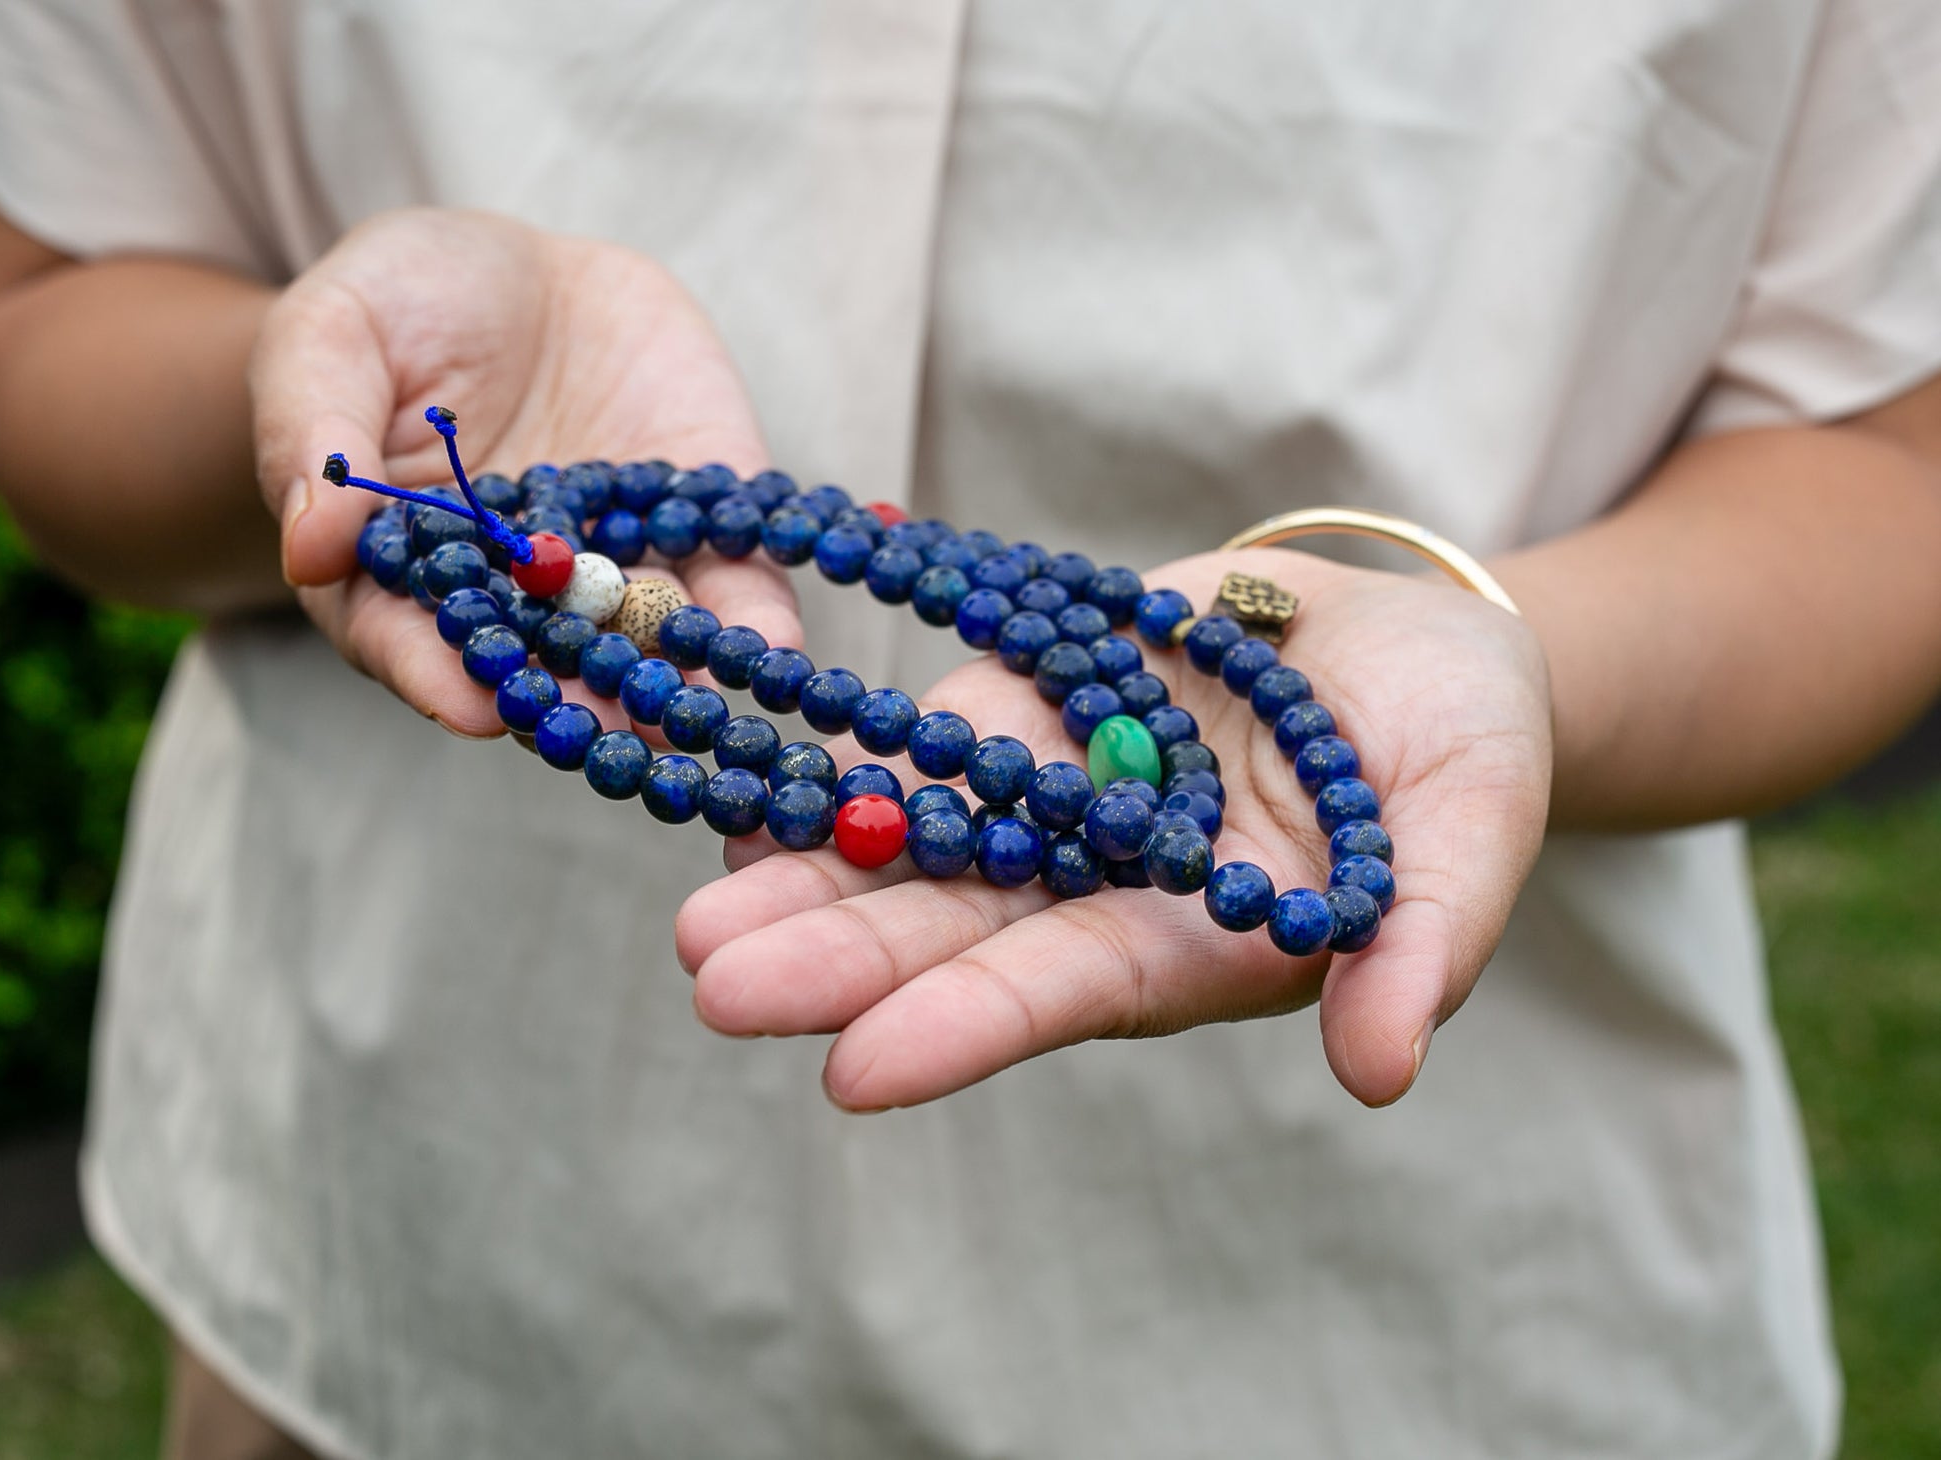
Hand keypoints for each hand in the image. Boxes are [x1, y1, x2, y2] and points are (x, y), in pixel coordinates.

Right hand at [251, 207, 796, 734]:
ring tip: (696, 712)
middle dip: (575, 703)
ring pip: (643, 646)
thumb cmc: (396, 306)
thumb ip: (316, 434)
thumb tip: (309, 544)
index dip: (437, 675)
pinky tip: (777, 645)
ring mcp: (616, 571)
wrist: (519, 273)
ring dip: (673, 684)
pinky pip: (731, 585)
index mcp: (407, 576)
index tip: (470, 706)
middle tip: (606, 730)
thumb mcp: (333, 334)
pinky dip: (755, 618)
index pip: (411, 642)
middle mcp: (518, 600)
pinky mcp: (698, 530)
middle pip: (538, 667)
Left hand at [678, 551, 1552, 1108]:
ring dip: (806, 877)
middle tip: (716, 987)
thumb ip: (1425, 941)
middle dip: (838, 961)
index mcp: (1193, 941)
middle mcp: (1098, 891)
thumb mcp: (1472, 832)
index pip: (1068, 990)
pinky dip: (838, 765)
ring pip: (915, 844)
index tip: (854, 1070)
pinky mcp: (1024, 709)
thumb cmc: (1464, 749)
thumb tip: (1385, 1073)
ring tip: (692, 922)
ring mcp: (1050, 800)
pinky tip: (738, 783)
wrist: (1410, 644)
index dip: (969, 1025)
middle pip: (956, 930)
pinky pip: (921, 741)